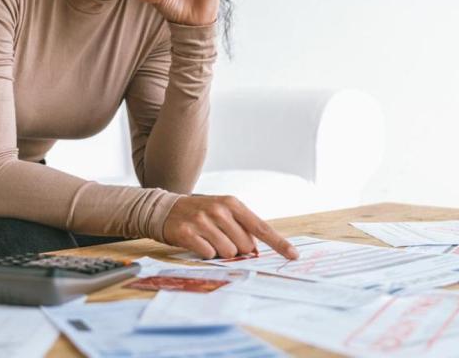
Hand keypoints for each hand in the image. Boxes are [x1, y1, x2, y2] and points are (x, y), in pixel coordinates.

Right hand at [162, 194, 298, 259]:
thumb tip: (256, 251)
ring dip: (220, 252)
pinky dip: (205, 254)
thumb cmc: (200, 213)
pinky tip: (197, 242)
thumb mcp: (222, 212)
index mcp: (232, 203)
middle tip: (220, 238)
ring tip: (208, 240)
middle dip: (236, 249)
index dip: (279, 243)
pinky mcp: (188, 234)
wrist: (164, 209)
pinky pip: (209, 255)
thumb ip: (241, 228)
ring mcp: (203, 221)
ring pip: (228, 253)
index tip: (294, 255)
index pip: (261, 227)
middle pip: (245, 246)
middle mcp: (219, 210)